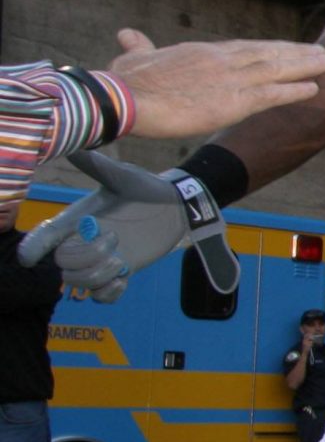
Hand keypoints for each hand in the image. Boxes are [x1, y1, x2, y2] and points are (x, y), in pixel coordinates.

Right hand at [21, 150, 237, 293]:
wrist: (176, 206)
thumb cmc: (146, 187)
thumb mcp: (121, 177)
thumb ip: (96, 166)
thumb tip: (73, 145)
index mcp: (76, 220)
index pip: (43, 238)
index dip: (33, 248)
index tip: (31, 258)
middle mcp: (83, 242)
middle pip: (61, 266)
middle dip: (82, 259)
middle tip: (113, 241)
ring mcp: (100, 260)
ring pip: (80, 284)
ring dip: (98, 278)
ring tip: (121, 262)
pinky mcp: (119, 273)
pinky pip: (102, 297)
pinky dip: (110, 294)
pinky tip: (125, 278)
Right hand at [104, 29, 324, 140]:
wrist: (123, 98)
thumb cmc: (123, 81)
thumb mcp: (132, 57)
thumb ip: (139, 46)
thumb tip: (127, 34)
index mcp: (201, 52)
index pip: (243, 49)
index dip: (267, 49)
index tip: (286, 49)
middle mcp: (221, 61)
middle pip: (266, 53)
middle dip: (294, 52)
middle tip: (319, 51)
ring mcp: (230, 80)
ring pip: (276, 69)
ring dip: (304, 65)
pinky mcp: (233, 102)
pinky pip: (272, 94)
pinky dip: (294, 90)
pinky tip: (314, 88)